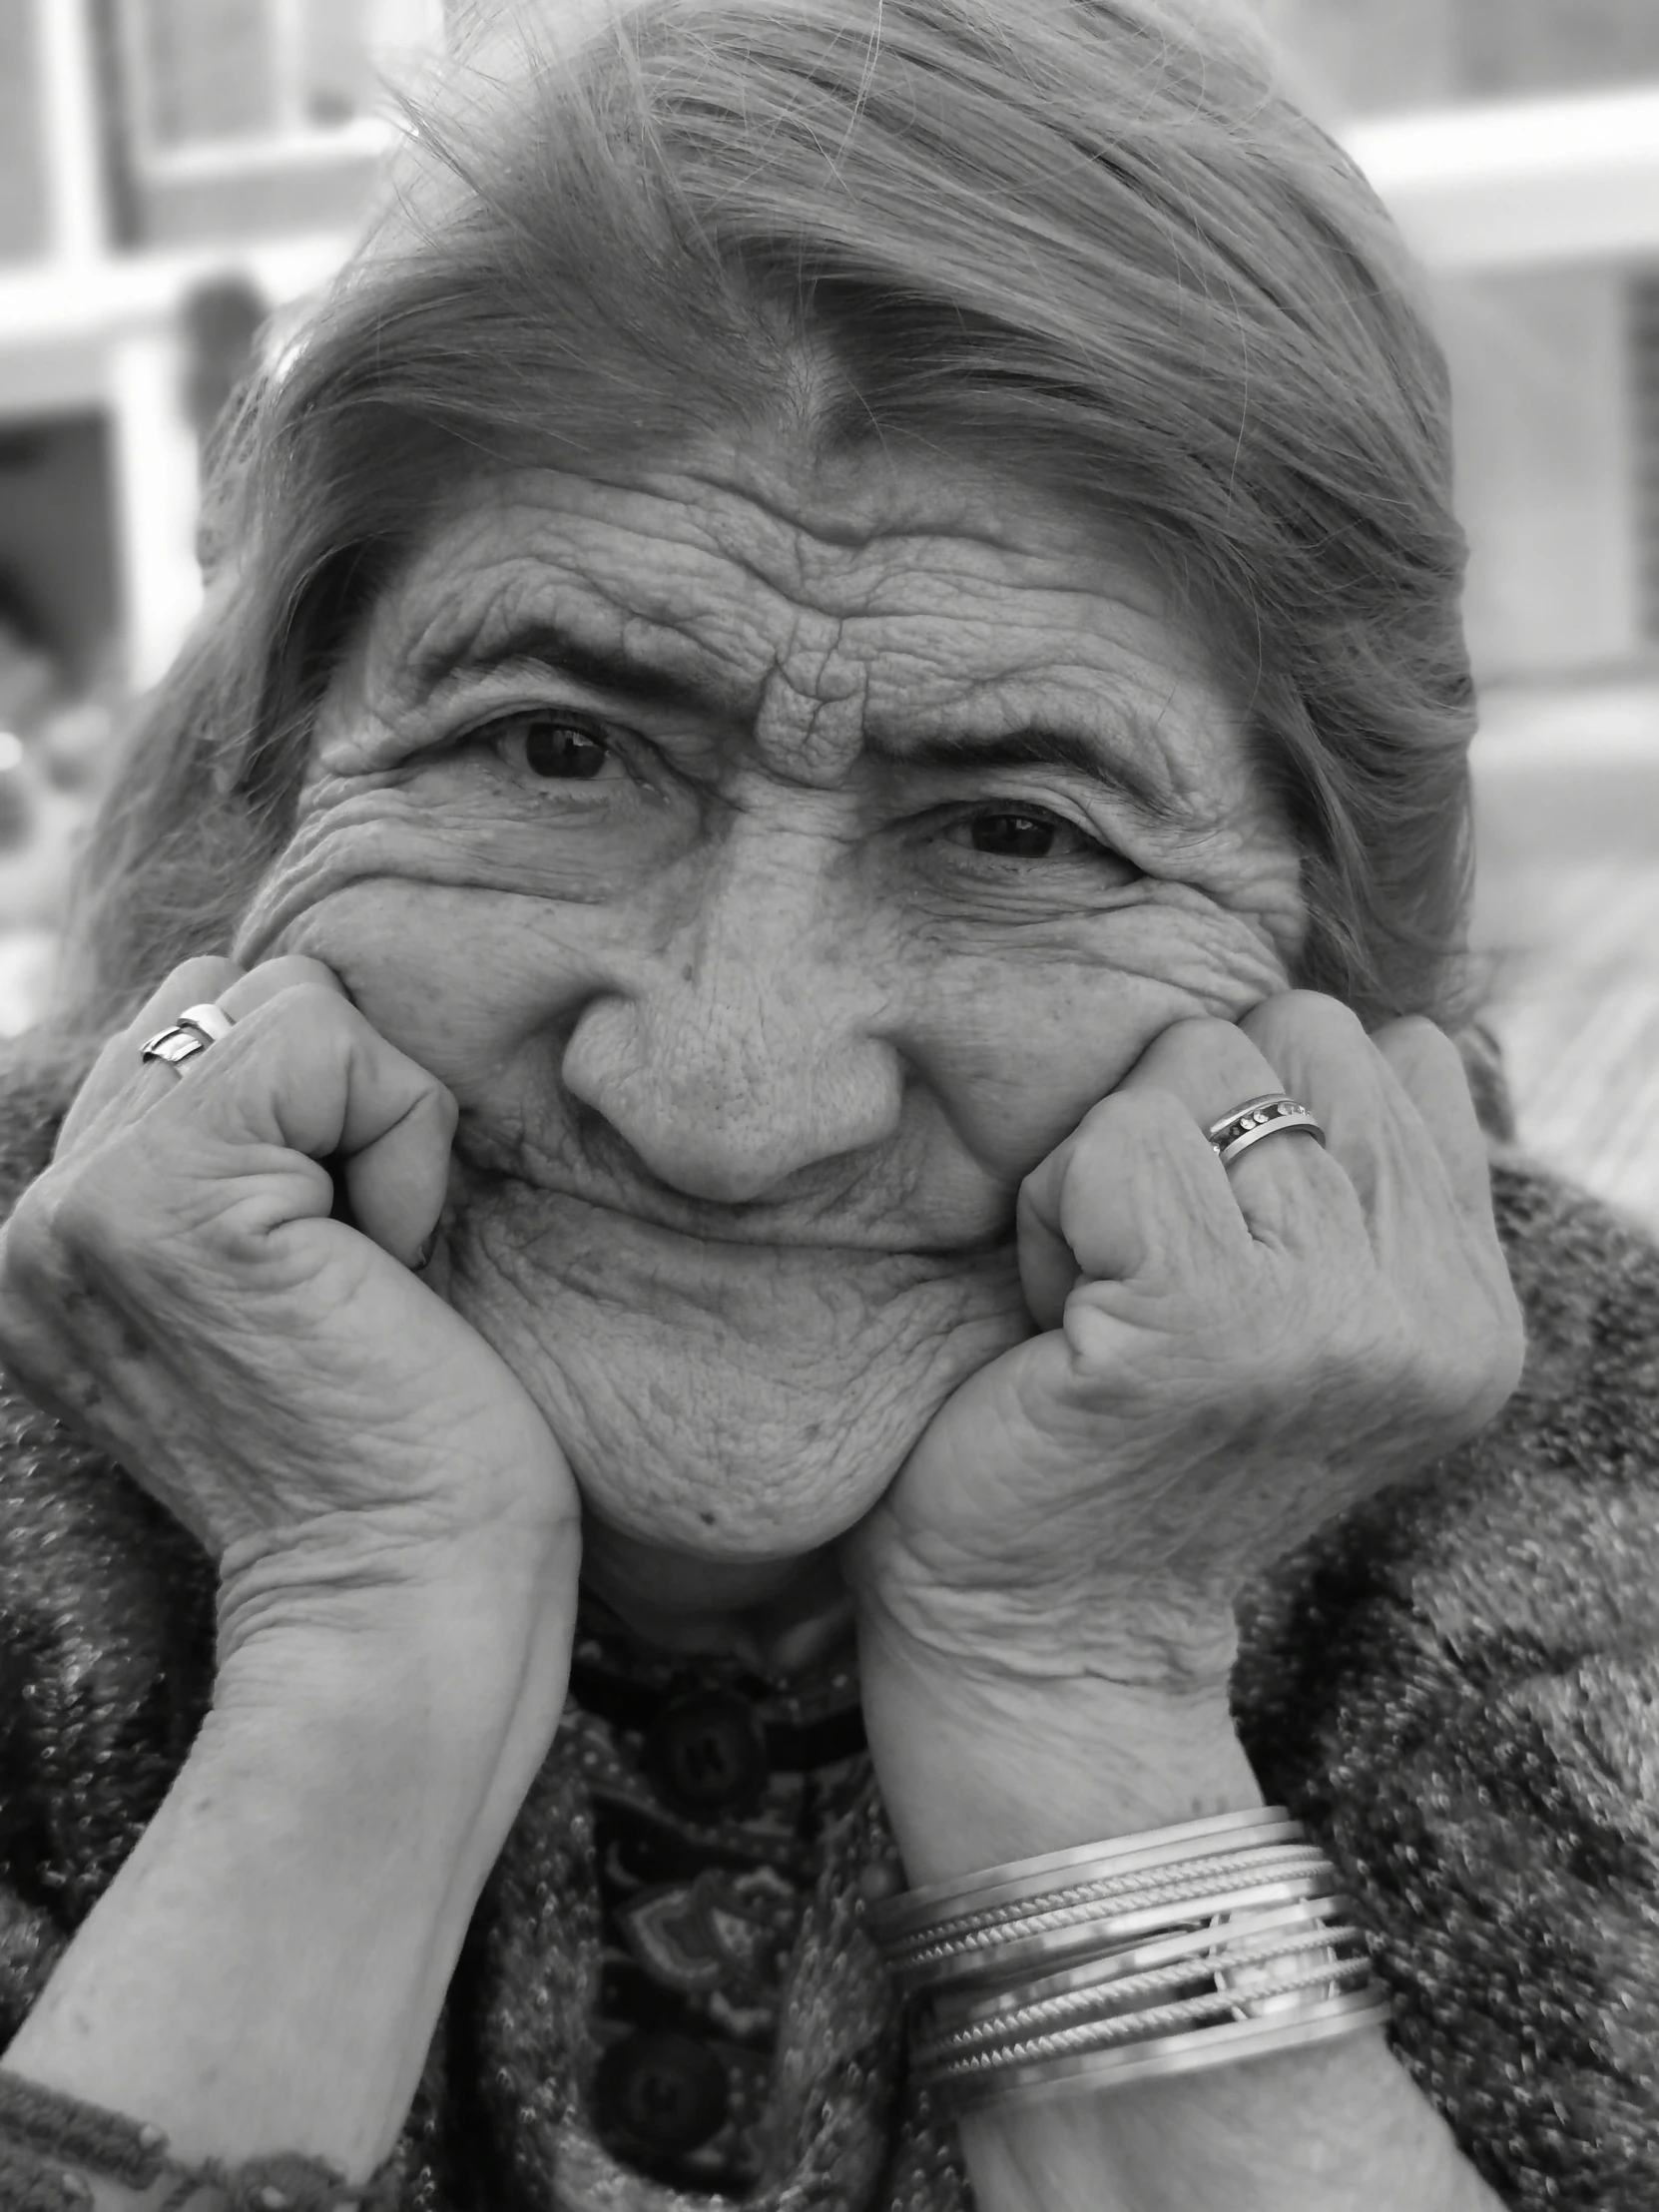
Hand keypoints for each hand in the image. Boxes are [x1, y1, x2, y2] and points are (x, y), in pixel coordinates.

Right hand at [0, 955, 579, 1670]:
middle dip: (337, 1105)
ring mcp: (90, 1199)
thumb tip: (301, 1025)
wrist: (402, 1608)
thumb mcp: (278, 1294)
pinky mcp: (174, 1194)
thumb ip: (235, 1169)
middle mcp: (41, 1212)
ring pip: (284, 1001)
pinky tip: (384, 1267)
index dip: (314, 1121)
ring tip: (363, 1272)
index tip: (330, 1276)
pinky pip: (332, 1039)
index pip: (190, 1031)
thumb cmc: (395, 1462)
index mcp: (57, 1240)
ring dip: (373, 1125)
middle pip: (233, 995)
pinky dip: (403, 1141)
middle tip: (352, 1271)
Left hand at [844, 992, 1524, 1696]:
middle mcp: (1427, 1310)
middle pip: (1293, 1029)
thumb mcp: (1298, 1309)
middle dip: (1190, 1119)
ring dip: (1112, 1169)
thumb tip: (1346, 1010)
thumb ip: (1354, 1174)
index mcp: (1467, 1302)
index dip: (1266, 1113)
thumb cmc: (1139, 1443)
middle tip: (1150, 1268)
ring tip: (1107, 1297)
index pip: (1392, 1047)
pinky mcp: (1201, 1325)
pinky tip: (1064, 1318)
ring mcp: (1325, 1318)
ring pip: (1198, 1066)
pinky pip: (1111, 1141)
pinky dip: (1056, 1209)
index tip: (1221, 1249)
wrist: (1051, 1634)